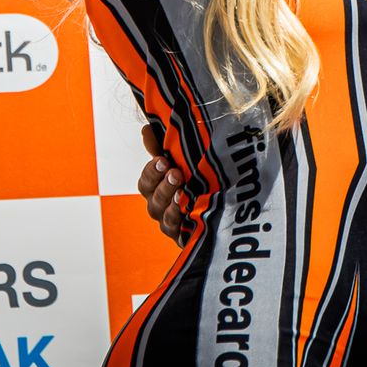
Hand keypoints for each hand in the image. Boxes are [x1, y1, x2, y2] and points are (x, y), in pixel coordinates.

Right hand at [137, 124, 189, 244]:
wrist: (221, 205)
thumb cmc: (195, 179)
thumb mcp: (180, 162)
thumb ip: (162, 149)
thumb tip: (145, 129)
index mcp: (156, 189)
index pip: (145, 182)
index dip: (152, 172)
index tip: (162, 160)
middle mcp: (159, 207)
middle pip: (153, 199)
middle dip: (163, 185)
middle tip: (176, 173)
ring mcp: (170, 224)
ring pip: (164, 216)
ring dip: (172, 203)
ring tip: (182, 192)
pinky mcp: (183, 237)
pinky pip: (178, 233)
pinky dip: (181, 222)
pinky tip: (188, 212)